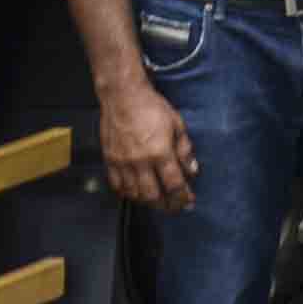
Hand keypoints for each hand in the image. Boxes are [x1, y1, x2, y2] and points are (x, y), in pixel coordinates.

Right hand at [94, 69, 197, 211]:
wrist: (122, 96)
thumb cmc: (152, 107)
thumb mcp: (177, 124)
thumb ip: (184, 149)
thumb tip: (192, 170)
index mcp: (160, 152)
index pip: (174, 184)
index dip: (183, 197)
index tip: (189, 202)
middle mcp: (140, 162)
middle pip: (153, 195)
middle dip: (166, 205)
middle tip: (174, 207)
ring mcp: (122, 163)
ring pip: (134, 194)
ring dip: (147, 202)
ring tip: (157, 201)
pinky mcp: (110, 161)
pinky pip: (117, 186)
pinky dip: (127, 193)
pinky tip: (135, 193)